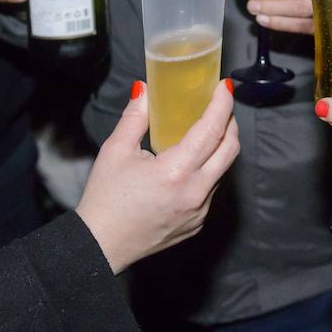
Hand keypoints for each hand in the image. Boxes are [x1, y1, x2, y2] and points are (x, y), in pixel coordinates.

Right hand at [76, 79, 239, 273]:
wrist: (101, 244)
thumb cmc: (105, 198)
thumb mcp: (115, 151)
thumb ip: (135, 117)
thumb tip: (144, 90)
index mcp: (176, 172)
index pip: (211, 130)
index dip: (222, 105)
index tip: (225, 87)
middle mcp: (195, 192)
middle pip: (229, 150)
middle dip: (230, 123)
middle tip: (220, 106)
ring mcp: (199, 211)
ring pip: (222, 171)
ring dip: (219, 147)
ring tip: (206, 132)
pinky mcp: (197, 223)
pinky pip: (211, 190)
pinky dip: (208, 171)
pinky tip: (192, 164)